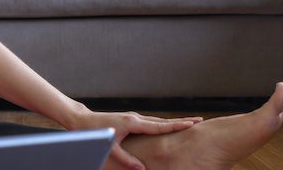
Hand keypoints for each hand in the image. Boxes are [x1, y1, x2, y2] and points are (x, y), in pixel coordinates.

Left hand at [66, 108, 201, 169]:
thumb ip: (127, 159)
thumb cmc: (95, 133)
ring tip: (189, 124)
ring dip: (173, 122)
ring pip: (157, 121)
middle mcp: (135, 118)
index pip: (160, 125)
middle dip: (181, 122)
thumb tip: (142, 169)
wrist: (83, 120)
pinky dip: (162, 124)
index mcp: (133, 122)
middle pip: (163, 121)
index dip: (177, 125)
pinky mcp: (130, 120)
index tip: (192, 124)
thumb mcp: (111, 147)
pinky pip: (150, 123)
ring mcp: (133, 118)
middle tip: (199, 121)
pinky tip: (168, 127)